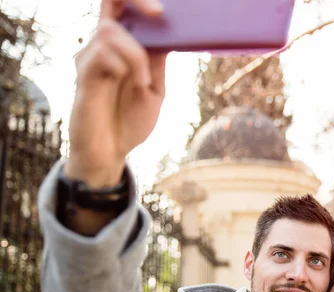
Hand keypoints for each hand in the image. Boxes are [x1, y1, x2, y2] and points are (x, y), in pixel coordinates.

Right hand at [65, 0, 166, 187]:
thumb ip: (157, 62)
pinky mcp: (83, 74)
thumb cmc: (130, 122)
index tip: (161, 10)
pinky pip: (102, 54)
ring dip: (135, 54)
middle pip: (109, 2)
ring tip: (143, 83)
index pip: (120, 6)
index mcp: (123, 47)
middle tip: (159, 14)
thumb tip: (168, 32)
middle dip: (135, 0)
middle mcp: (103, 46)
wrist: (112, 152)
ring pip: (110, 31)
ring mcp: (90, 58)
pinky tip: (134, 86)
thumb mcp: (155, 89)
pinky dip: (126, 67)